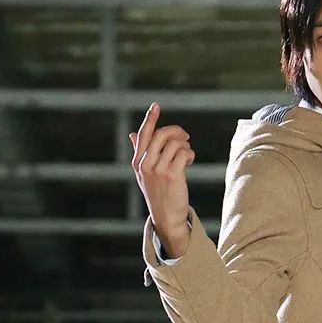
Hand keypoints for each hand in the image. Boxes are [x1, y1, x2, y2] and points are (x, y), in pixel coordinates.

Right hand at [129, 102, 194, 257]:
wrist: (166, 217)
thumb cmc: (158, 193)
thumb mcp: (145, 173)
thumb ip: (140, 152)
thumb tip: (132, 133)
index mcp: (137, 162)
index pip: (143, 135)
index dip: (150, 119)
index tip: (156, 105)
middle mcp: (145, 164)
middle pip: (161, 134)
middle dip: (176, 131)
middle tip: (185, 136)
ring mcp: (158, 170)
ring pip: (175, 143)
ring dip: (185, 145)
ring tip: (187, 154)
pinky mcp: (172, 175)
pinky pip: (183, 153)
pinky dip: (189, 153)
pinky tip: (189, 160)